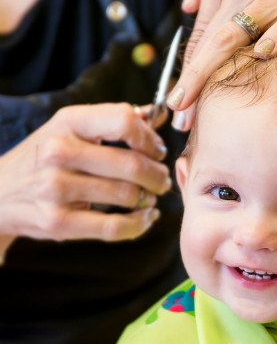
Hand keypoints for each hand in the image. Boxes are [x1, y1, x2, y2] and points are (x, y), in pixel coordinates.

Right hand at [0, 103, 171, 247]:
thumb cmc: (46, 157)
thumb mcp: (72, 128)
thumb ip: (114, 120)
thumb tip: (158, 116)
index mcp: (68, 122)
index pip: (124, 121)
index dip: (151, 139)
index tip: (157, 151)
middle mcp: (59, 152)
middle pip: (132, 164)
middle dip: (158, 175)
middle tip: (162, 180)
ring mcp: (56, 189)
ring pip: (127, 195)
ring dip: (149, 198)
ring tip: (150, 197)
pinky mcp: (57, 222)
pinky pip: (114, 227)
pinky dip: (139, 223)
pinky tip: (146, 217)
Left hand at [170, 0, 276, 130]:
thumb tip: (188, 7)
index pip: (201, 40)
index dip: (187, 73)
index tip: (177, 104)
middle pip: (210, 42)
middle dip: (191, 80)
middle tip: (180, 115)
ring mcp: (273, 3)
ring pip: (234, 34)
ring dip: (210, 70)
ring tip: (197, 102)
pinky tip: (263, 54)